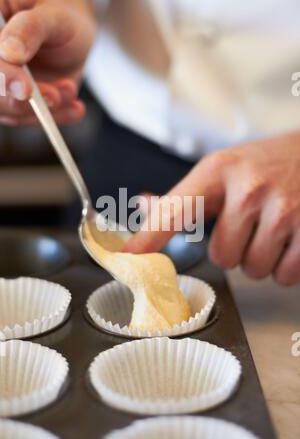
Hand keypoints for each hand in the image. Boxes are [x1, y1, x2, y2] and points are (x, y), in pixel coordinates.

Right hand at [0, 0, 95, 125]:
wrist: (70, 32)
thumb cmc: (58, 14)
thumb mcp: (51, 15)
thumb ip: (30, 29)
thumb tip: (10, 53)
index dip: (2, 77)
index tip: (25, 89)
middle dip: (23, 102)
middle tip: (56, 96)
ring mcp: (1, 84)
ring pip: (10, 111)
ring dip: (44, 109)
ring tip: (70, 90)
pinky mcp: (16, 102)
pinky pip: (29, 119)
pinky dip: (55, 116)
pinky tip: (75, 108)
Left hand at [124, 132, 299, 285]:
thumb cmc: (267, 163)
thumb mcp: (224, 168)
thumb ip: (186, 195)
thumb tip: (144, 205)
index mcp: (218, 171)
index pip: (175, 212)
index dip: (148, 239)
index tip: (127, 258)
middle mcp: (248, 189)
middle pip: (220, 257)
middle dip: (234, 250)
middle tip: (251, 224)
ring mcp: (282, 209)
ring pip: (253, 269)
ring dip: (261, 258)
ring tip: (273, 227)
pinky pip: (284, 275)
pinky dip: (286, 266)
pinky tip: (291, 238)